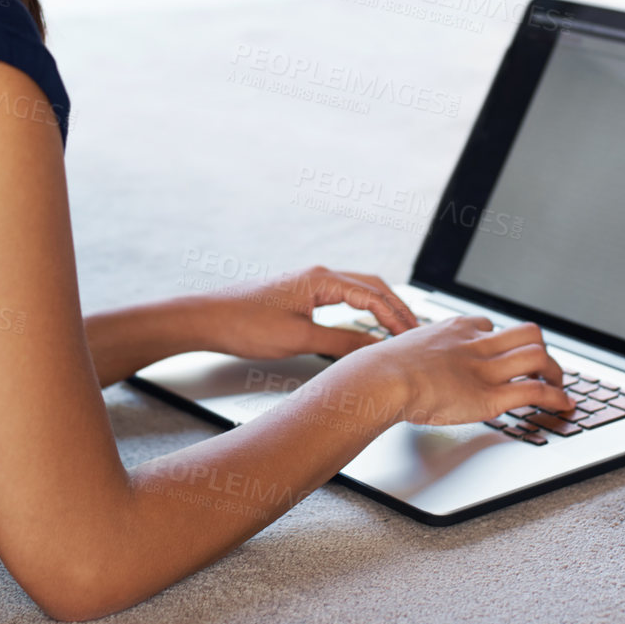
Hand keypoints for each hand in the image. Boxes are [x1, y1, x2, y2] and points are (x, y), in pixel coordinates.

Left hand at [193, 265, 421, 360]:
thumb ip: (340, 342)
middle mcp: (319, 275)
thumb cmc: (245, 325)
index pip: (374, 296)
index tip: (413, 337)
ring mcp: (310, 283)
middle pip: (372, 287)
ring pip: (358, 290)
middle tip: (416, 331)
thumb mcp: (299, 339)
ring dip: (381, 308)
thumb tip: (374, 347)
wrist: (208, 319)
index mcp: (322, 280)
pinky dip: (362, 309)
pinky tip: (366, 324)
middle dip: (396, 308)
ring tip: (399, 328)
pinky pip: (342, 297)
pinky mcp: (301, 294)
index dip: (397, 317)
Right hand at [360, 315, 572, 426]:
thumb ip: (410, 356)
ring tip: (560, 386)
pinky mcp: (489, 396)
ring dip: (555, 372)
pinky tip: (563, 405)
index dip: (501, 341)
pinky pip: (533, 390)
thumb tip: (391, 368)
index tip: (504, 352)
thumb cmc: (381, 370)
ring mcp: (485, 369)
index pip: (488, 325)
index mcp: (453, 329)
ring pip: (537, 357)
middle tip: (544, 367)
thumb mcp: (399, 350)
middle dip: (540, 349)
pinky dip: (555, 397)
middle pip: (525, 332)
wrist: (383, 379)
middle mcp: (475, 344)